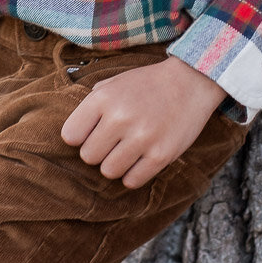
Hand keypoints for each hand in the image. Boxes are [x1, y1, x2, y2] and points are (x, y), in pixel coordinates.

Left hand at [60, 55, 226, 188]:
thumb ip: (92, 104)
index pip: (70, 135)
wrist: (191, 82)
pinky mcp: (161, 155)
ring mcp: (141, 138)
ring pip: (108, 172)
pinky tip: (141, 158)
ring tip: (128, 149)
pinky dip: (134, 174)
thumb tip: (73, 134)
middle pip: (88, 157)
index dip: (80, 137)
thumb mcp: (115, 83)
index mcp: (104, 98)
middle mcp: (120, 117)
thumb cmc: (147, 85)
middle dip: (99, 152)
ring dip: (116, 164)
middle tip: (114, 141)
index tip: (91, 133)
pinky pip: (132, 181)